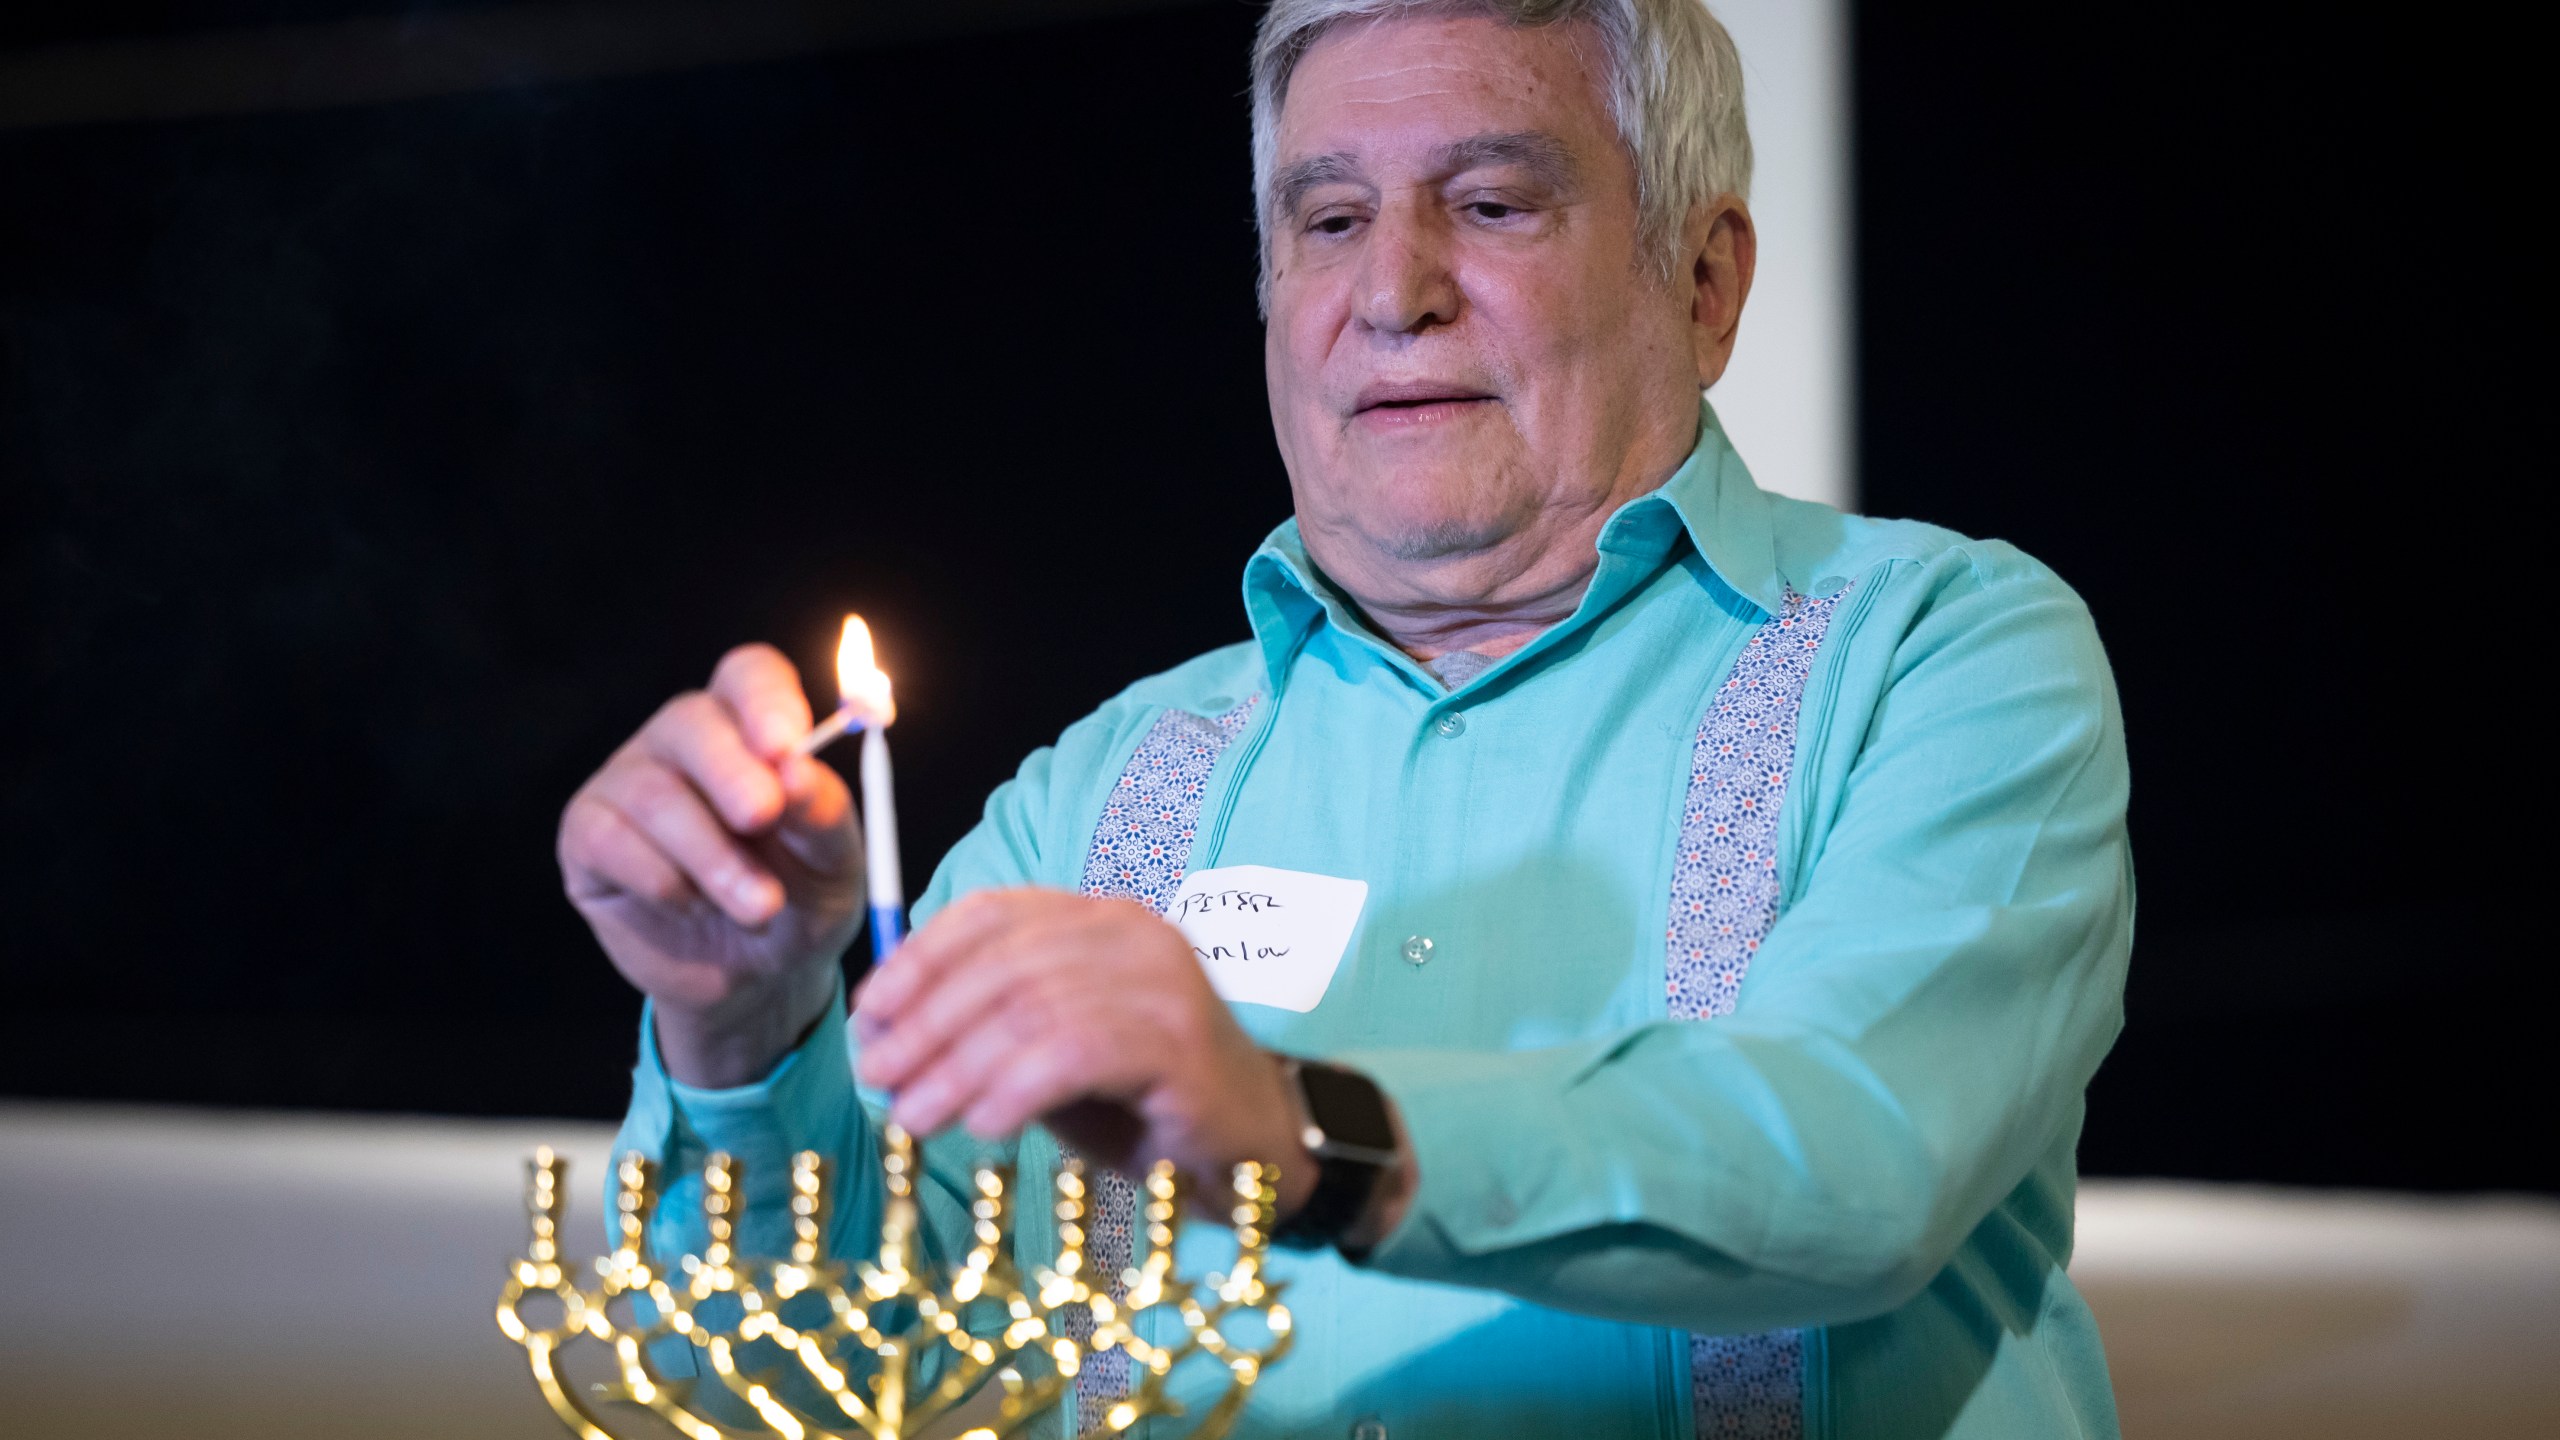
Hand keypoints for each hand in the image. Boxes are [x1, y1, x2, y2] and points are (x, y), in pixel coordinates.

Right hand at [558, 643, 862, 1086]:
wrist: (758, 979)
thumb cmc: (802, 899)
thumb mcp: (835, 864)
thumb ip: (824, 814)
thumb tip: (798, 771)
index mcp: (751, 727)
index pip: (750, 676)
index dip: (766, 701)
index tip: (786, 745)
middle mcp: (684, 740)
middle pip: (691, 722)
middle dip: (732, 773)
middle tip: (764, 817)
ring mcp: (628, 782)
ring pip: (656, 794)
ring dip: (713, 856)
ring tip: (760, 906)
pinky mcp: (587, 835)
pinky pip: (612, 841)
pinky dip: (661, 880)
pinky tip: (691, 905)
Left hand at [852, 889, 1318, 1217]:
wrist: (1253, 1148)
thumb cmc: (1143, 1103)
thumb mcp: (1051, 1053)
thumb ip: (987, 1031)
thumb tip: (887, 1040)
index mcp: (1099, 920)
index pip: (990, 914)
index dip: (919, 960)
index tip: (869, 1015)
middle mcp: (1132, 933)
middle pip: (1001, 964)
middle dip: (925, 1023)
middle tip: (877, 1077)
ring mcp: (1161, 981)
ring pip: (1030, 1010)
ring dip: (956, 1068)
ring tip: (913, 1117)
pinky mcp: (1179, 1039)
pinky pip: (1072, 1054)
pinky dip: (1015, 1090)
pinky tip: (984, 1126)